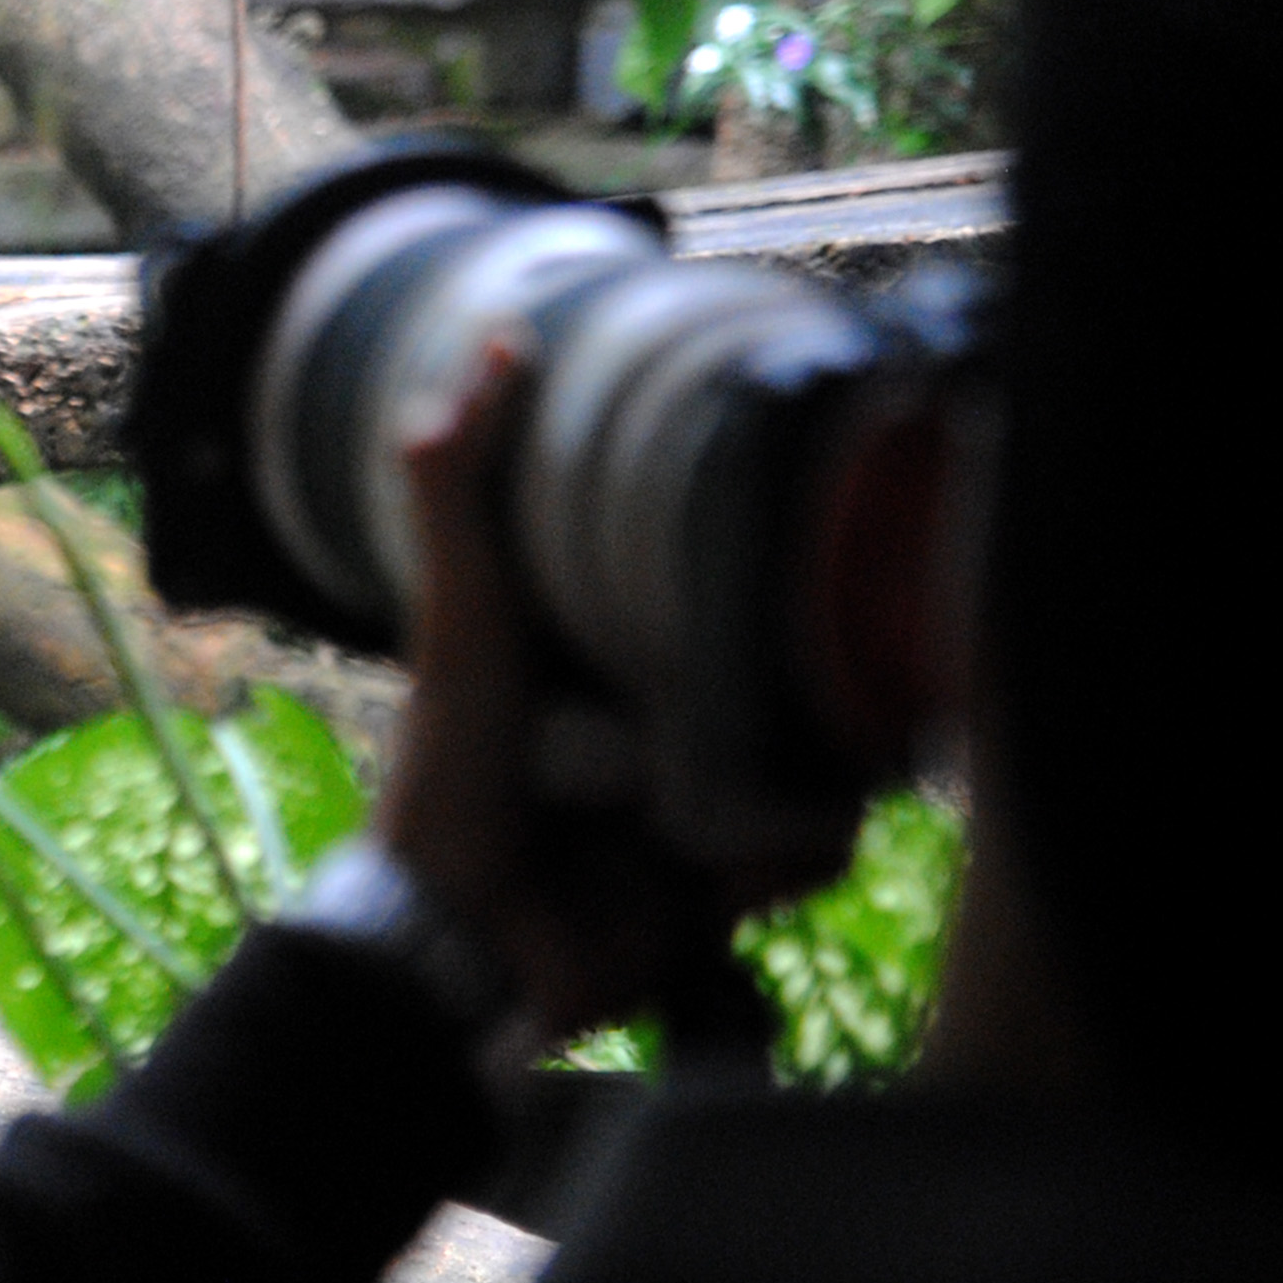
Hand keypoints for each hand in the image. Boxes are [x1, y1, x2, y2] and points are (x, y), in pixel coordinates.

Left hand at [375, 340, 757, 1040]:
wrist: (464, 938)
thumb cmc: (452, 768)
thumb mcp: (462, 612)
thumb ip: (459, 488)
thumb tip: (493, 344)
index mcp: (610, 650)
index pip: (713, 586)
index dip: (761, 560)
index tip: (804, 520)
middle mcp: (664, 721)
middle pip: (784, 673)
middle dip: (813, 666)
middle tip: (831, 645)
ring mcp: (700, 800)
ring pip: (815, 757)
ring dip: (807, 762)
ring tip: (783, 755)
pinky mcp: (724, 882)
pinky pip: (808, 849)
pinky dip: (786, 850)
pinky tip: (733, 849)